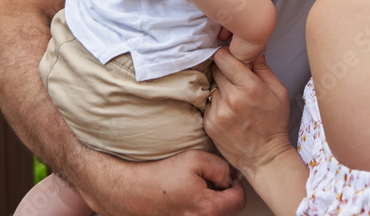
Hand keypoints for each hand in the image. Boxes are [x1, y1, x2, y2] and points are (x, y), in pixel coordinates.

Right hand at [70, 146, 244, 215]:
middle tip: (206, 180)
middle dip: (220, 193)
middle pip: (226, 209)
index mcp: (209, 209)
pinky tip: (183, 196)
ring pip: (211, 213)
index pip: (240, 200)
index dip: (235, 184)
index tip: (224, 177)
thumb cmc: (159, 175)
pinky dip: (194, 206)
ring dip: (207, 200)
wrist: (129, 190)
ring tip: (192, 188)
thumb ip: (221, 167)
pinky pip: (196, 215)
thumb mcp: (196, 159)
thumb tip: (229, 177)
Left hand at [204, 47, 293, 175]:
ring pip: (211, 86)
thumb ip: (262, 66)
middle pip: (215, 69)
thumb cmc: (274, 123)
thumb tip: (255, 44)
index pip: (223, 57)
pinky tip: (229, 111)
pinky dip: (216, 103)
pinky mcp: (209, 123)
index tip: (231, 58)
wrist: (265, 157)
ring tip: (234, 98)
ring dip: (219, 88)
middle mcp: (231, 98)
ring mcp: (218, 112)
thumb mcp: (278, 91)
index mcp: (250, 87)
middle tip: (234, 78)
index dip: (226, 55)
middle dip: (224, 70)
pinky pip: (207, 103)